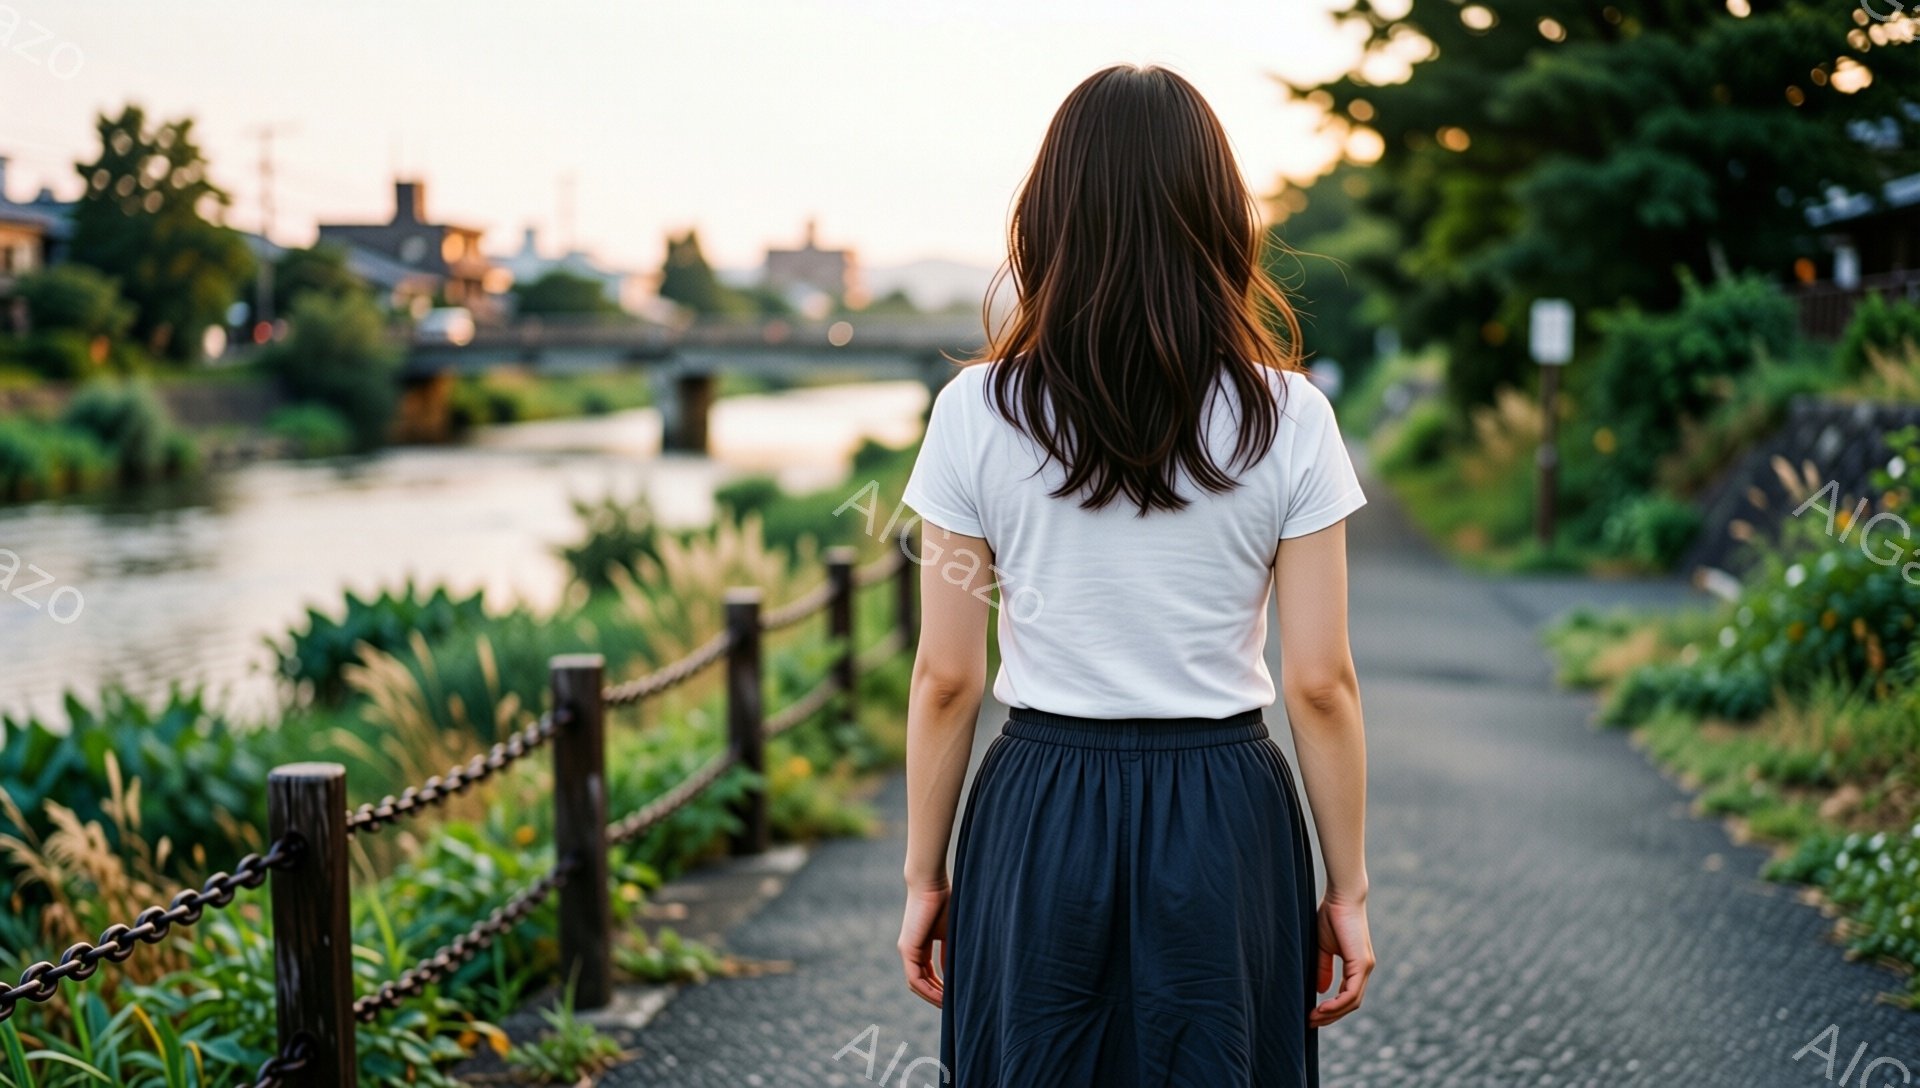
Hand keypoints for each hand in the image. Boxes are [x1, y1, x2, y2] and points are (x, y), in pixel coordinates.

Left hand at [897, 883, 949, 1007]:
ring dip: (932, 996)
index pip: (929, 973)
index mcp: (921, 946)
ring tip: (949, 1006)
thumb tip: (956, 974)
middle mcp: (911, 950)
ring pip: (917, 984)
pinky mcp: (907, 949)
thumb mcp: (951, 933)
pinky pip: (915, 978)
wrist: (930, 884)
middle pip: (922, 982)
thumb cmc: (944, 901)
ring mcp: (907, 950)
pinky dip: (928, 990)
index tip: (956, 996)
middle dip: (937, 995)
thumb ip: (951, 953)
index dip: (942, 987)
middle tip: (953, 1006)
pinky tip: (942, 997)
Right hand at [1310, 893, 1373, 1027]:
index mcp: (1357, 965)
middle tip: (1310, 1022)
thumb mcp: (1323, 947)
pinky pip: (1352, 993)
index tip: (1312, 1014)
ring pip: (1352, 1002)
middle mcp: (1364, 969)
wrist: (1341, 897)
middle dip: (1331, 1016)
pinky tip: (1322, 1007)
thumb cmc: (1331, 916)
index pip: (1348, 995)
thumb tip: (1320, 991)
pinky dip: (1337, 1004)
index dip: (1331, 1008)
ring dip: (1333, 1014)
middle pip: (1351, 1004)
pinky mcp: (1362, 963)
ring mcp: (1365, 967)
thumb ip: (1323, 968)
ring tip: (1313, 1018)